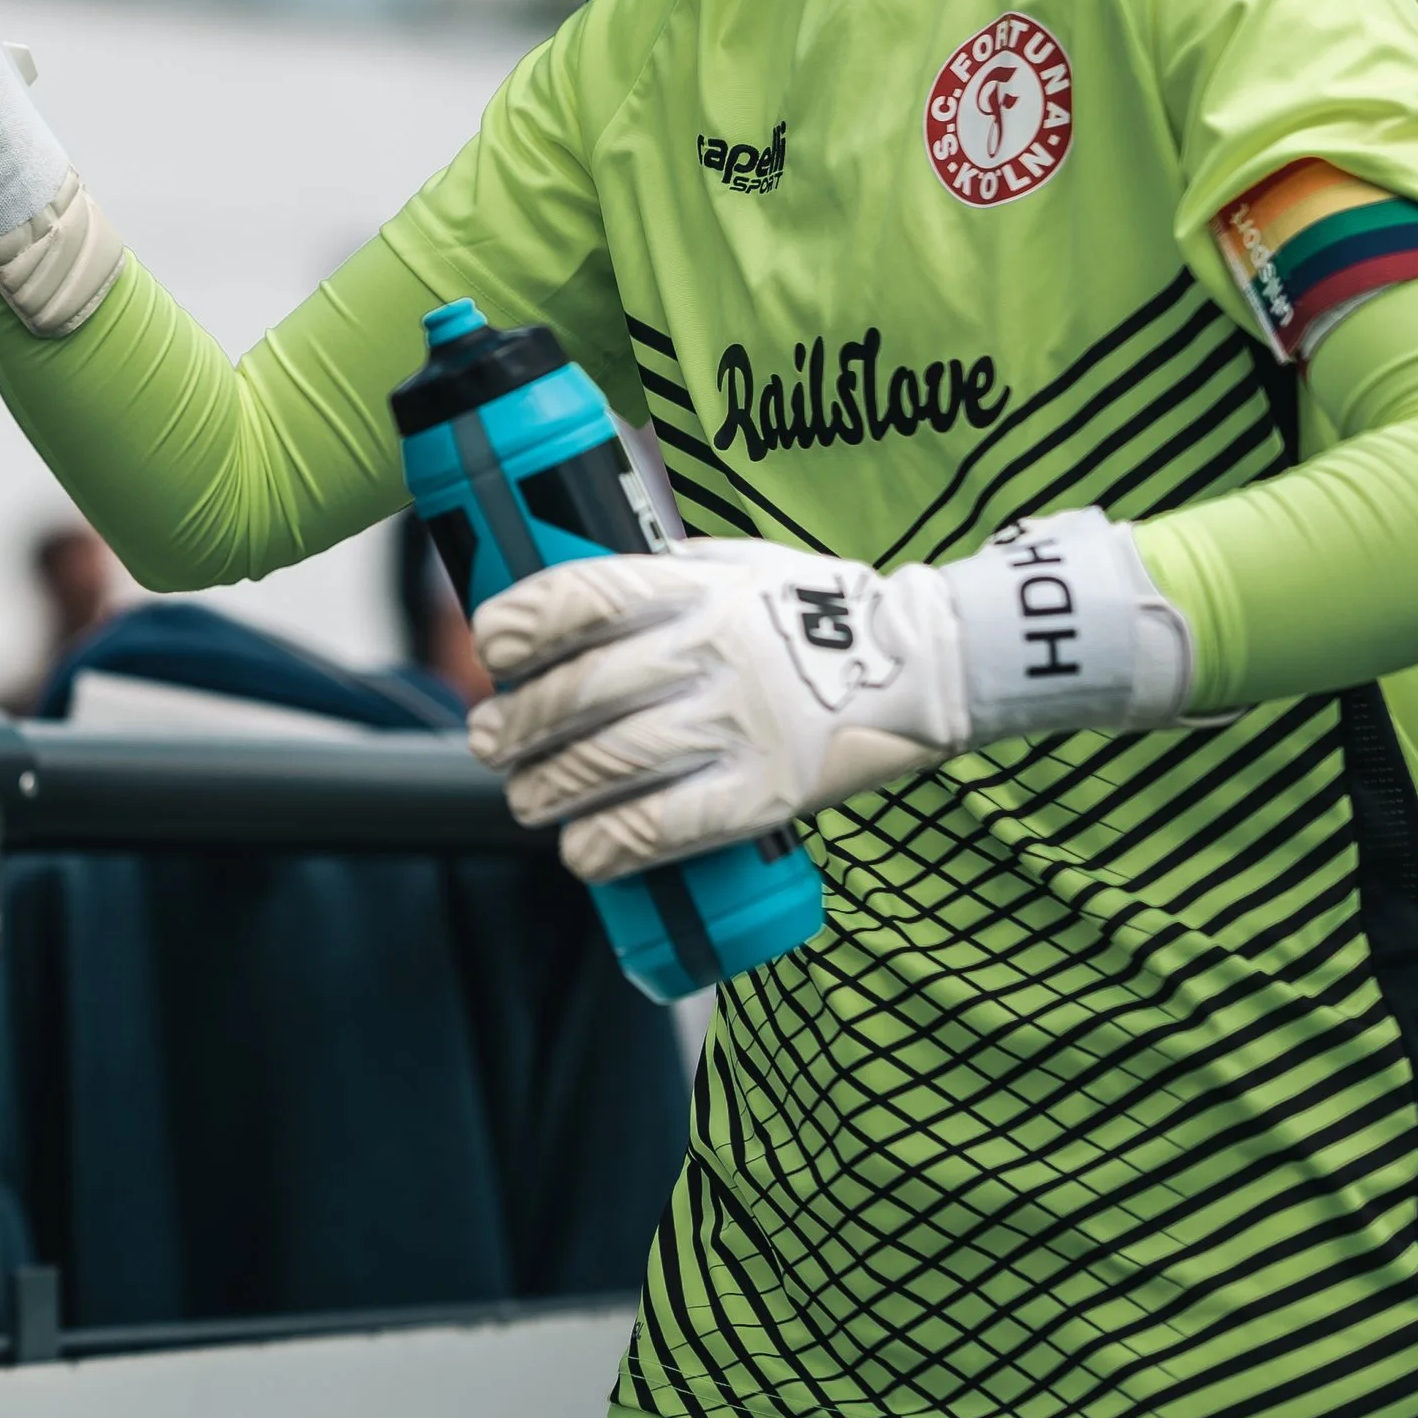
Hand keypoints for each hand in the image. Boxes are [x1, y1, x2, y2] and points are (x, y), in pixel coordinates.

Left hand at [469, 542, 961, 882]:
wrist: (927, 666)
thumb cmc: (819, 613)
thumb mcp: (741, 564)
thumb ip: (662, 574)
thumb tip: (571, 596)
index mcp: (698, 589)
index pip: (584, 596)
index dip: (521, 622)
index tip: (492, 644)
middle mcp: (711, 652)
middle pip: (579, 694)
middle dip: (515, 725)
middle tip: (490, 739)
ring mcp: (740, 726)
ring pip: (607, 767)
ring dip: (546, 790)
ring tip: (528, 796)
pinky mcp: (766, 794)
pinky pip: (664, 829)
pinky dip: (608, 849)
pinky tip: (583, 854)